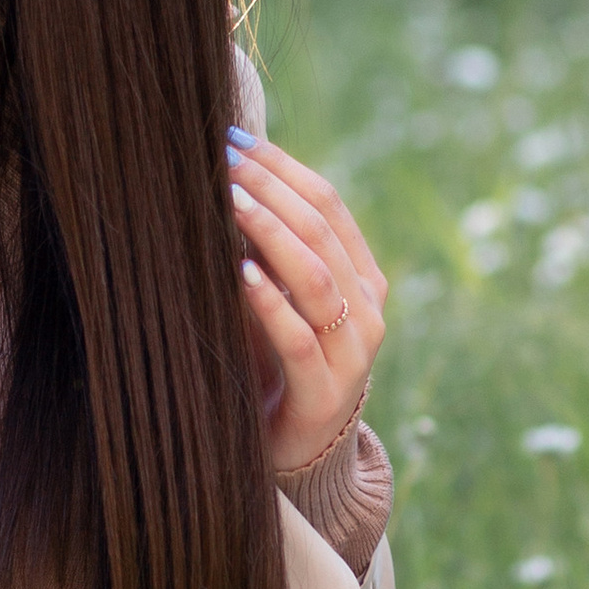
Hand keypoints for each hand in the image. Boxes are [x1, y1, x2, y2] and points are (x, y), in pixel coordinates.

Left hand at [227, 125, 387, 473]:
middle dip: (271, 190)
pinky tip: (239, 272)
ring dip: (270, 233)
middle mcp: (367, 308)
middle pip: (322, 232)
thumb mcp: (277, 296)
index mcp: (362, 276)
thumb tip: (221, 177)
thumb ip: (264, 249)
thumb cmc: (276, 361)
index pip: (328, 204)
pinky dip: (270, 301)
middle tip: (222, 162)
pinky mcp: (325, 391)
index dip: (282, 168)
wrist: (298, 449)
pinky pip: (300, 338)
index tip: (234, 139)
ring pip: (316, 278)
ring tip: (230, 201)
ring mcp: (353, 351)